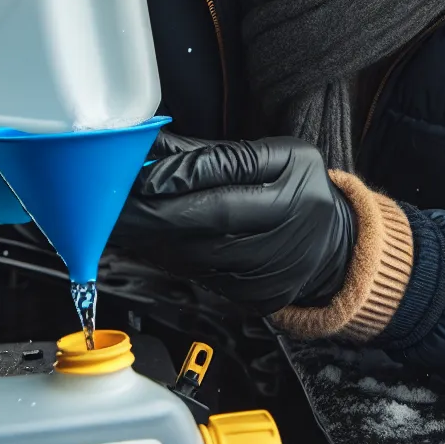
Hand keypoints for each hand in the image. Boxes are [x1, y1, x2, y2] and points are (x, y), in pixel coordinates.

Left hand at [113, 134, 355, 314]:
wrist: (336, 250)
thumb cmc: (303, 191)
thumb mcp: (280, 156)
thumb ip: (217, 154)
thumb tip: (156, 145)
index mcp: (290, 195)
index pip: (223, 187)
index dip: (177, 181)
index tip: (137, 175)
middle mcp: (277, 239)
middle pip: (202, 226)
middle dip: (150, 213)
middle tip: (109, 202)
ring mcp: (263, 274)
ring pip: (193, 255)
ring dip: (150, 238)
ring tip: (117, 219)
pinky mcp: (250, 298)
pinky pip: (197, 274)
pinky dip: (166, 256)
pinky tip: (144, 240)